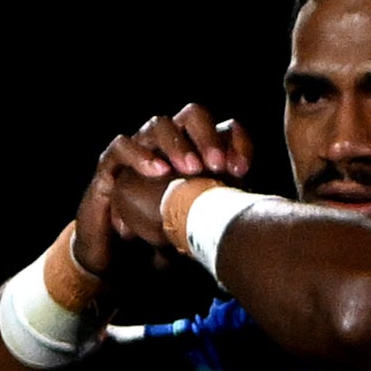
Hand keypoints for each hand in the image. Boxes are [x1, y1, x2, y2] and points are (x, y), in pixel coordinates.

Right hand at [80, 105, 249, 276]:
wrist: (124, 254)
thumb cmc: (172, 232)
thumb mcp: (209, 221)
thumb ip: (231, 208)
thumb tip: (259, 212)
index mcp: (201, 152)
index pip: (225, 129)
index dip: (237, 142)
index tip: (242, 170)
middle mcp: (172, 144)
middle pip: (193, 116)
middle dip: (208, 136)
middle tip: (217, 165)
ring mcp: (141, 149)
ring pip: (159, 124)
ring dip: (178, 143)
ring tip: (191, 169)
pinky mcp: (111, 164)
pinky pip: (121, 145)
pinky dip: (140, 154)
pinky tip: (157, 171)